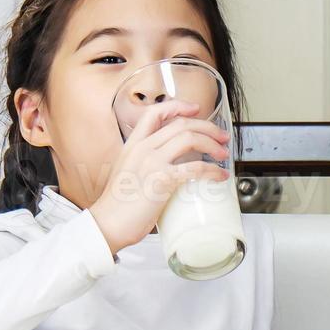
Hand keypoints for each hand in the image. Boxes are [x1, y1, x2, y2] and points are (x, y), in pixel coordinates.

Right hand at [87, 99, 230, 253]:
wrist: (107, 224)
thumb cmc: (117, 206)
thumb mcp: (126, 172)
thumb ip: (144, 163)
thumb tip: (168, 165)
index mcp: (132, 145)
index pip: (155, 113)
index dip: (178, 106)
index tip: (195, 109)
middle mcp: (142, 148)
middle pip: (181, 124)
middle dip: (207, 127)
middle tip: (220, 136)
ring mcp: (152, 162)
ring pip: (190, 138)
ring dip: (212, 144)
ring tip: (222, 153)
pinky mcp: (162, 180)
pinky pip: (195, 168)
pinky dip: (213, 170)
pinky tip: (220, 175)